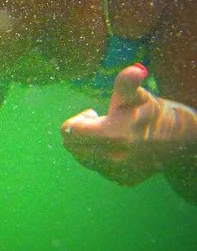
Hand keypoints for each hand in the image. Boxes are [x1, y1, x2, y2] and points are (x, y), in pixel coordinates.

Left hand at [61, 63, 164, 184]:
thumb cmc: (152, 112)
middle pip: (71, 146)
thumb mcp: (138, 95)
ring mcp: (118, 172)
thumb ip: (127, 84)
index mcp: (113, 135)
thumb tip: (135, 70)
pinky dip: (99, 156)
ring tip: (109, 134)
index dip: (78, 119)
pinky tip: (117, 147)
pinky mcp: (122, 180)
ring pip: (82, 157)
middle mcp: (113, 159)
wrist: (180, 140)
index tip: (94, 113)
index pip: (70, 131)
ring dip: (88, 144)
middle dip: (81, 132)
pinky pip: (96, 167)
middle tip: (101, 122)